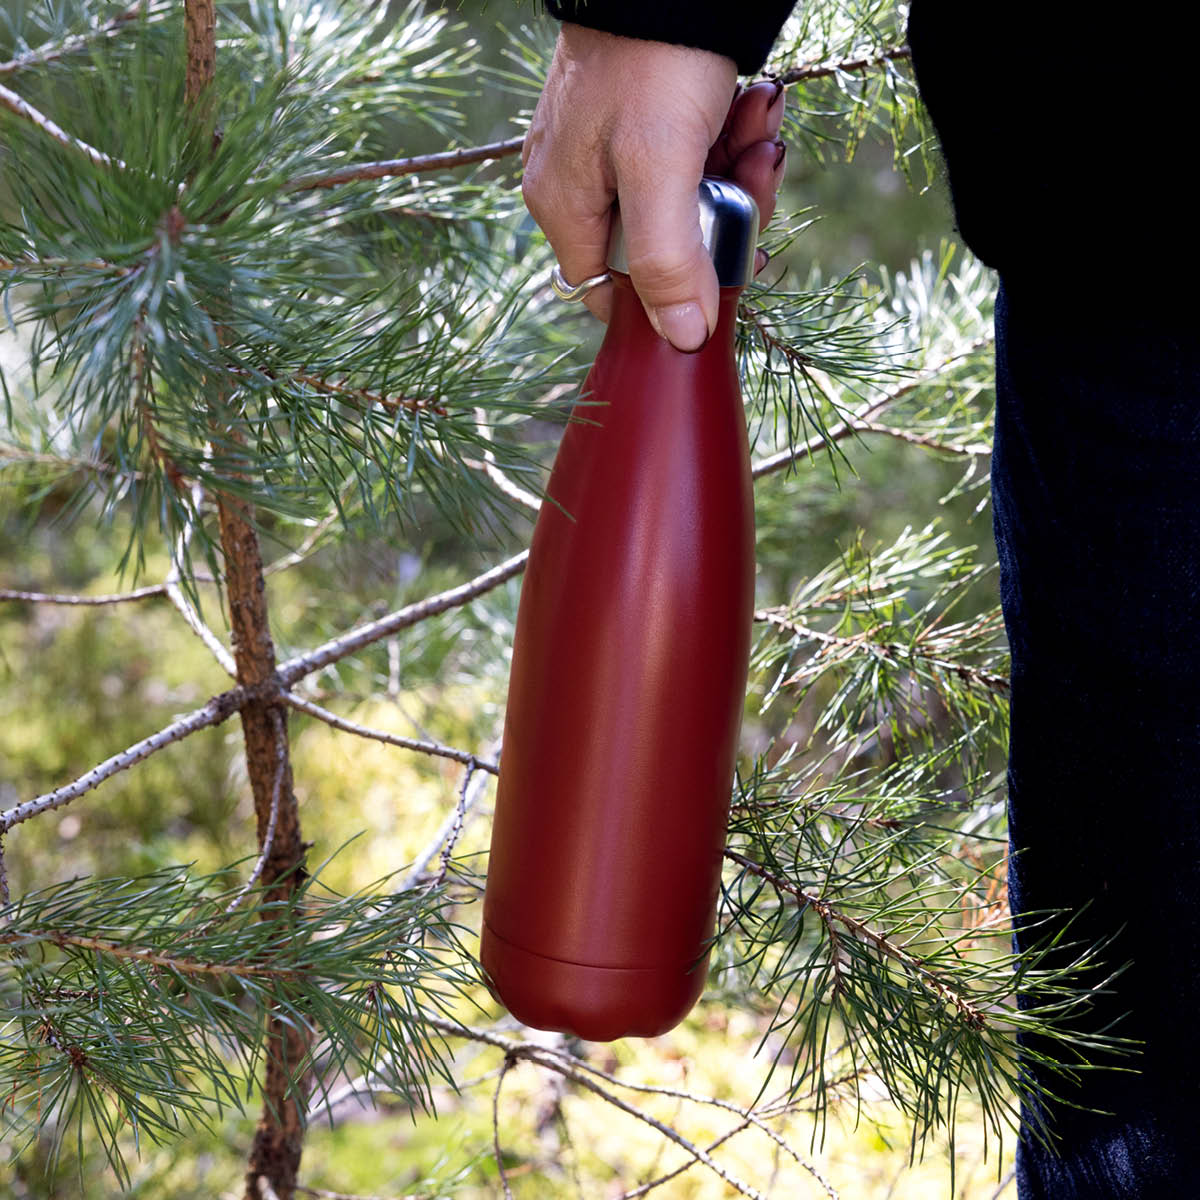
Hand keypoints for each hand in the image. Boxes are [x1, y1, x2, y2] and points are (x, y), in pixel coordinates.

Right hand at [522, 24, 786, 351]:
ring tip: (758, 123)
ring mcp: (614, 156)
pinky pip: (698, 160)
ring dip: (738, 173)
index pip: (612, 296)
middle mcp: (581, 188)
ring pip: (690, 205)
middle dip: (723, 220)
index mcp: (566, 208)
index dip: (670, 300)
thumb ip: (668, 260)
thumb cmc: (651, 59)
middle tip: (758, 173)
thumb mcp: (660, 168)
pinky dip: (733, 140)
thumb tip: (684, 340)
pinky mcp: (648, 125)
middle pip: (664, 250)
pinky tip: (753, 106)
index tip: (723, 281)